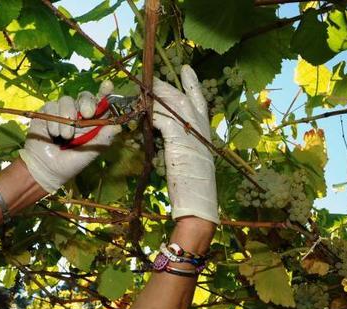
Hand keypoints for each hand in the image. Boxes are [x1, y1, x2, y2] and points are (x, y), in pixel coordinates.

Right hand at [20, 84, 120, 192]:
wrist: (47, 169)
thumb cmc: (71, 163)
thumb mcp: (91, 152)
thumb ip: (104, 139)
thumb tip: (118, 126)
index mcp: (92, 122)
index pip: (101, 104)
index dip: (105, 92)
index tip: (107, 85)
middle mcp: (78, 114)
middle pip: (85, 96)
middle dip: (87, 102)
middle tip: (86, 114)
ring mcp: (62, 112)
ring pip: (67, 100)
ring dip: (67, 118)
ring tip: (66, 136)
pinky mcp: (47, 112)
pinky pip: (51, 106)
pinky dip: (53, 121)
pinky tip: (54, 134)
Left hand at [152, 65, 218, 223]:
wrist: (199, 203)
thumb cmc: (195, 189)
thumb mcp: (191, 160)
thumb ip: (182, 143)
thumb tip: (168, 134)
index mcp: (206, 132)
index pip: (200, 101)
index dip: (192, 84)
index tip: (186, 68)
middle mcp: (202, 128)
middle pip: (182, 98)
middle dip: (164, 87)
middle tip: (150, 78)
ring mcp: (192, 133)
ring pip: (170, 105)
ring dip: (153, 99)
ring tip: (140, 93)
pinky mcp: (179, 140)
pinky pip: (162, 120)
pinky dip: (151, 115)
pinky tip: (141, 114)